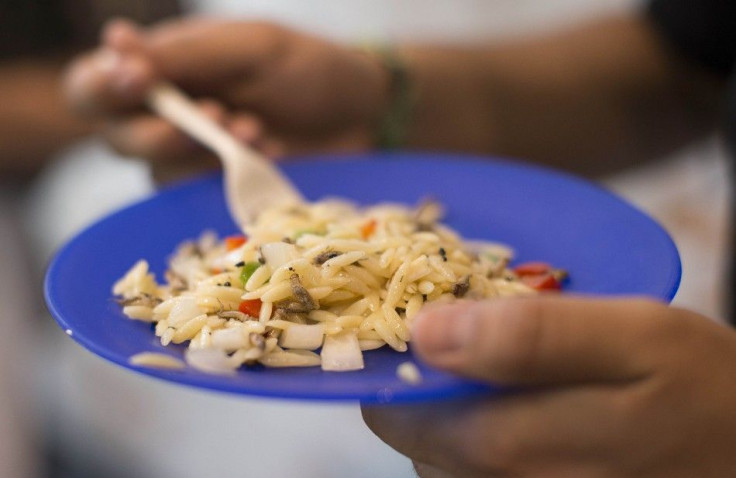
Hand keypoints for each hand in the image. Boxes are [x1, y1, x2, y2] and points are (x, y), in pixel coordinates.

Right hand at [64, 18, 388, 179]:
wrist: (361, 114)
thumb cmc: (306, 69)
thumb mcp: (249, 49)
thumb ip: (185, 55)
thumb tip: (114, 42)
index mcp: (164, 66)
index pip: (94, 84)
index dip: (103, 88)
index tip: (141, 82)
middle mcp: (167, 114)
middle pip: (117, 138)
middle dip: (165, 132)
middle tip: (219, 114)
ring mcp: (194, 157)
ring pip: (159, 172)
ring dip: (205, 152)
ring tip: (256, 128)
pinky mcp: (222, 189)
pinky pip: (202, 194)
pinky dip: (231, 172)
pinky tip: (269, 148)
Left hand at [362, 297, 735, 476]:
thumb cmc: (703, 386)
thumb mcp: (637, 336)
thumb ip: (532, 338)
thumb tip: (428, 332)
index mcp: (537, 452)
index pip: (412, 424)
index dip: (393, 382)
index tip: (402, 342)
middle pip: (425, 453)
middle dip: (419, 401)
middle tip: (448, 351)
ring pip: (447, 472)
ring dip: (447, 426)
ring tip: (486, 382)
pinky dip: (475, 451)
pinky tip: (513, 417)